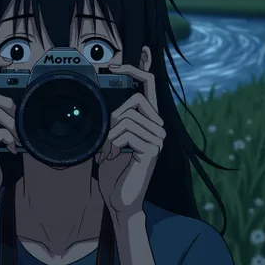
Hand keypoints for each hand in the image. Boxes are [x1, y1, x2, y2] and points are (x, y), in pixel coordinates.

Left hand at [97, 64, 165, 218]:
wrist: (118, 200)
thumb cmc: (113, 170)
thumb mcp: (108, 139)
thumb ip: (112, 120)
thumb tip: (107, 101)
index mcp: (148, 121)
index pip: (148, 86)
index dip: (135, 69)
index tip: (116, 64)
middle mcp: (158, 127)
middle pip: (136, 99)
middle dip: (115, 116)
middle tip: (107, 138)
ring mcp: (158, 138)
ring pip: (127, 117)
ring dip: (110, 134)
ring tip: (108, 152)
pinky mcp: (153, 149)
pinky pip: (126, 132)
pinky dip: (112, 143)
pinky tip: (113, 157)